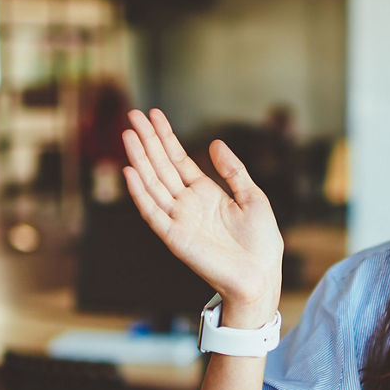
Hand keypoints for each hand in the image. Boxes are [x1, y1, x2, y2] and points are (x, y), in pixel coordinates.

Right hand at [121, 108, 283, 322]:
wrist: (261, 275)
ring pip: (153, 184)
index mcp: (206, 193)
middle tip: (133, 114)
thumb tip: (215, 143)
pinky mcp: (175, 237)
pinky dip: (140, 192)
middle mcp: (188, 204)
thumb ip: (233, 171)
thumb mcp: (252, 197)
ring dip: (140, 159)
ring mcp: (179, 219)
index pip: (178, 160)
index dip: (166, 137)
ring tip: (128, 134)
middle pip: (161, 166)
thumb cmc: (261, 241)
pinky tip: (130, 171)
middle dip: (148, 140)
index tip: (154, 114)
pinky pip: (152, 212)